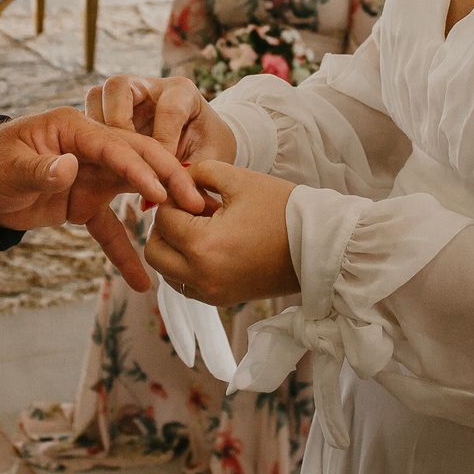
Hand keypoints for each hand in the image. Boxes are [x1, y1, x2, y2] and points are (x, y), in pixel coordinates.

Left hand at [0, 107, 205, 292]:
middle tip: (197, 203)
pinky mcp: (83, 203)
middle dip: (169, 179)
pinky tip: (142, 282)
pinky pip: (108, 228)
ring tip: (191, 226)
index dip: (140, 169)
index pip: (115, 146)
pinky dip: (124, 252)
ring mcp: (89, 176)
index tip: (163, 193)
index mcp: (73, 129)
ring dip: (162, 206)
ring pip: (134, 190)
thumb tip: (69, 168)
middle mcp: (89, 148)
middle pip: (137, 160)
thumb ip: (40, 169)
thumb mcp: (10, 167)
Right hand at [84, 74, 235, 163]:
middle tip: (127, 159)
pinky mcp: (110, 111)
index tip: (163, 177)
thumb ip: (194, 175)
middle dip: (119, 124)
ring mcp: (126, 96)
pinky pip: (88, 114)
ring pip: (97, 96)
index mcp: (182, 92)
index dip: (165, 144)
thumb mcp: (210, 160)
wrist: (199, 141)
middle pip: (119, 87)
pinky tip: (102, 165)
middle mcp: (150, 87)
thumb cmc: (207, 149)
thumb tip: (172, 201)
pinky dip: (91, 138)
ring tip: (111, 161)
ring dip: (98, 128)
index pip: (169, 110)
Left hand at [145, 160, 299, 304]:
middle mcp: (202, 277)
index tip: (195, 192)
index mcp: (204, 246)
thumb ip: (200, 172)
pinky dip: (186, 266)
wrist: (319, 246)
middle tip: (189, 211)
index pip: (163, 219)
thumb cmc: (282, 209)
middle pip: (154, 251)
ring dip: (173, 248)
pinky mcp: (222, 301)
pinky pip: (185, 284)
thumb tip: (177, 178)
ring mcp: (211, 294)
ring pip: (166, 271)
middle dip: (164, 227)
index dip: (174, 199)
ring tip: (202, 228)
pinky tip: (210, 245)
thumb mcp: (238, 179)